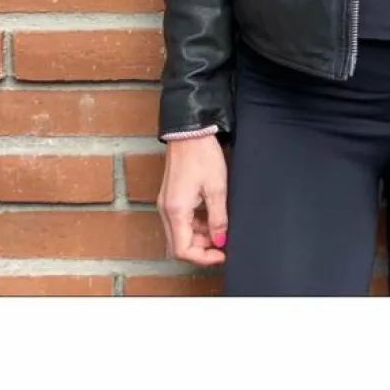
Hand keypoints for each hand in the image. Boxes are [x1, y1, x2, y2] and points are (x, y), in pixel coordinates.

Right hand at [156, 136, 228, 266]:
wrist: (189, 131)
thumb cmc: (202, 155)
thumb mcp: (217, 188)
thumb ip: (218, 219)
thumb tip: (220, 242)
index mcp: (176, 211)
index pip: (183, 250)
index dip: (203, 258)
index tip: (221, 254)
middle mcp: (166, 210)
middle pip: (179, 245)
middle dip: (201, 248)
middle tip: (222, 242)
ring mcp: (166, 203)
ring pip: (180, 234)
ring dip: (199, 237)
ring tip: (220, 228)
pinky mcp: (170, 197)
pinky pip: (180, 221)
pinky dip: (195, 225)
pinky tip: (211, 217)